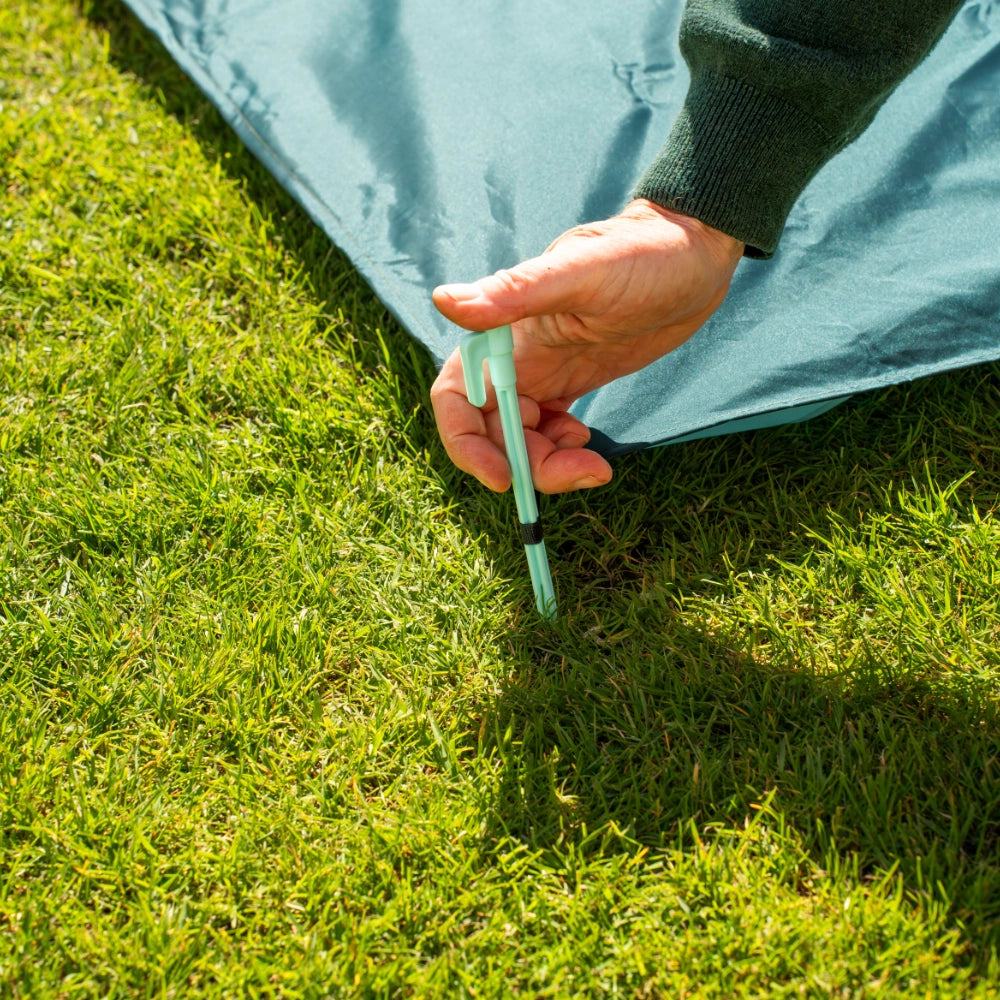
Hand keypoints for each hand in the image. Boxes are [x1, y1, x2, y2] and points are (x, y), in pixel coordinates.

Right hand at [430, 199, 744, 492]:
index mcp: (503, 331)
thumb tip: (444, 300)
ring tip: (595, 466)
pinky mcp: (568, 383)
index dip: (467, 443)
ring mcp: (540, 374)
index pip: (457, 397)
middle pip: (491, 431)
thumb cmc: (641, 253)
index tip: (502, 478)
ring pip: (521, 440)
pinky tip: (589, 446)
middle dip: (524, 463)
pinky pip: (547, 434)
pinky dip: (561, 453)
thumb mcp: (581, 272)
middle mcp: (512, 357)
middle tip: (579, 473)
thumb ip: (515, 291)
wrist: (694, 255)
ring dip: (548, 465)